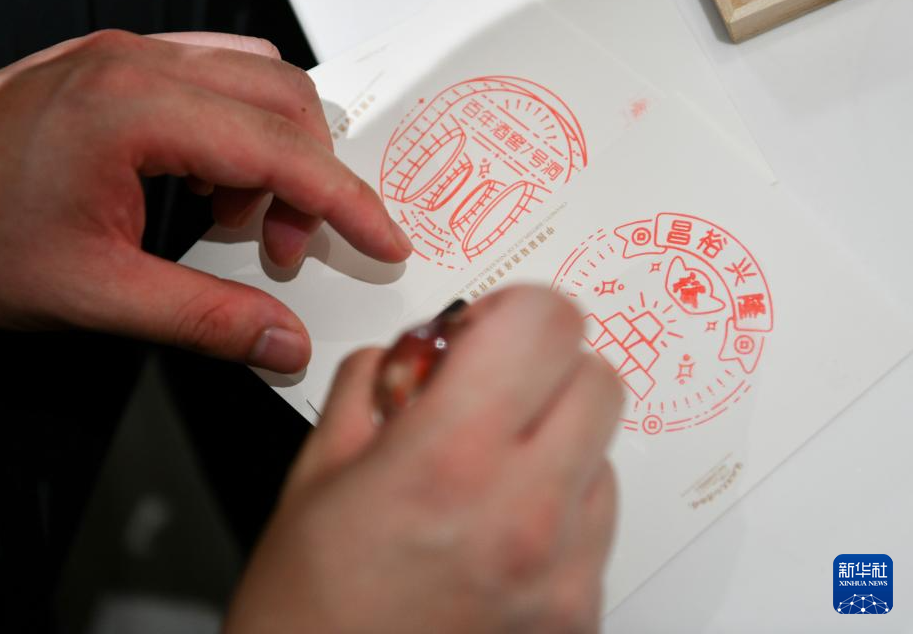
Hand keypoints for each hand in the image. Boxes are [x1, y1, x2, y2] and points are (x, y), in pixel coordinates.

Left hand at [0, 30, 410, 371]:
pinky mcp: (114, 67)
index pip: (283, 150)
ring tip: (237, 220)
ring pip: (257, 81)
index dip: (347, 201)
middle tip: (284, 252)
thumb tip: (282, 342)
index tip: (386, 238)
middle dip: (310, 180)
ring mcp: (125, 57)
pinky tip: (205, 186)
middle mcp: (138, 64)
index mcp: (135, 110)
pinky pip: (215, 79)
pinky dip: (237, 133)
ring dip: (275, 152)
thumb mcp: (93, 297)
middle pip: (285, 99)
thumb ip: (204, 320)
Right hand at [226, 286, 623, 632]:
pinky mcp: (581, 612)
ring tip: (488, 474)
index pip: (546, 323)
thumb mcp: (318, 468)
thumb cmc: (307, 607)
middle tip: (490, 393)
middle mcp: (524, 515)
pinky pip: (599, 519)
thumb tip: (424, 349)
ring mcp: (565, 572)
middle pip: (598, 378)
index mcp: (448, 460)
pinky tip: (502, 527)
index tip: (486, 333)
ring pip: (605, 449)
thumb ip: (377, 383)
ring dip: (556, 438)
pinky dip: (562, 502)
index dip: (515, 310)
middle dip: (545, 368)